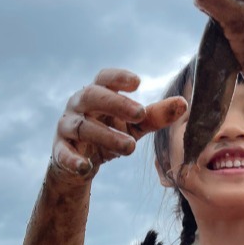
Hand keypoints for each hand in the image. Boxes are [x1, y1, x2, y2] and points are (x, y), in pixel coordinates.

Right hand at [51, 68, 186, 178]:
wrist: (81, 163)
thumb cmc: (110, 133)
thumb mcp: (135, 125)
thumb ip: (155, 115)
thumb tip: (183, 103)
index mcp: (97, 94)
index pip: (105, 78)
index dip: (119, 77)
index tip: (138, 82)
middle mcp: (79, 105)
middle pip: (92, 96)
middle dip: (116, 103)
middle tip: (141, 113)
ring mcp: (67, 127)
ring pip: (84, 126)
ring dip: (107, 136)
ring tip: (131, 147)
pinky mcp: (60, 150)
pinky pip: (63, 153)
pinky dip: (73, 160)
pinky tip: (86, 167)